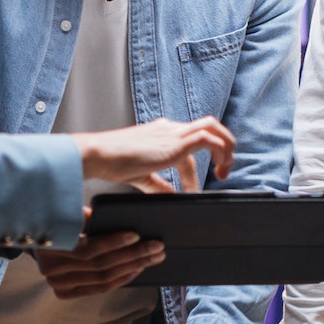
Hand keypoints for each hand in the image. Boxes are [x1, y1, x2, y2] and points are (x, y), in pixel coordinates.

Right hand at [33, 211, 163, 296]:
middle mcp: (52, 270)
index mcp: (50, 247)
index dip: (113, 242)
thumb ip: (81, 217)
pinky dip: (121, 278)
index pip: (87, 249)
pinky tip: (138, 269)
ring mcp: (58, 284)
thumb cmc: (55, 222)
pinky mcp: (65, 293)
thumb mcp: (65, 213)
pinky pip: (100, 288)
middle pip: (100, 265)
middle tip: (157, 246)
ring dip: (133, 267)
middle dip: (133, 255)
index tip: (135, 234)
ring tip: (154, 256)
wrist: (31, 239)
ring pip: (103, 278)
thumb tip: (101, 216)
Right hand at [72, 117, 234, 192]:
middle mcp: (169, 128)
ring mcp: (173, 132)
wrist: (98, 154)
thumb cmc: (110, 163)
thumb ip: (157, 185)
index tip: (192, 190)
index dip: (195, 170)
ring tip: (224, 172)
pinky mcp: (175, 142)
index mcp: (160, 133)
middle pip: (208, 127)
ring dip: (225, 148)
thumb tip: (170, 196)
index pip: (189, 143)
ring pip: (213, 127)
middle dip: (222, 146)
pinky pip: (209, 139)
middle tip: (222, 172)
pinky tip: (213, 174)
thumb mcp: (141, 177)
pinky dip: (218, 154)